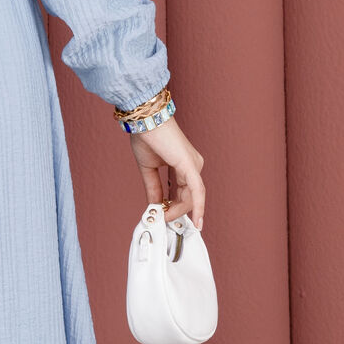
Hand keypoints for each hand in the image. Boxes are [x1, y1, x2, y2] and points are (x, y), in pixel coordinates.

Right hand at [127, 115, 204, 229]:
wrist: (145, 121)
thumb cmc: (147, 138)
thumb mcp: (149, 169)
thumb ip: (154, 188)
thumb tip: (154, 206)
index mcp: (184, 165)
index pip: (182, 192)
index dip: (172, 207)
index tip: (159, 215)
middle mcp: (193, 165)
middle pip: (188, 197)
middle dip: (174, 211)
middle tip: (160, 219)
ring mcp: (194, 166)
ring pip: (192, 198)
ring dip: (178, 211)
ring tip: (163, 218)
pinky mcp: (191, 166)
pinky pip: (197, 192)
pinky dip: (197, 208)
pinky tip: (196, 222)